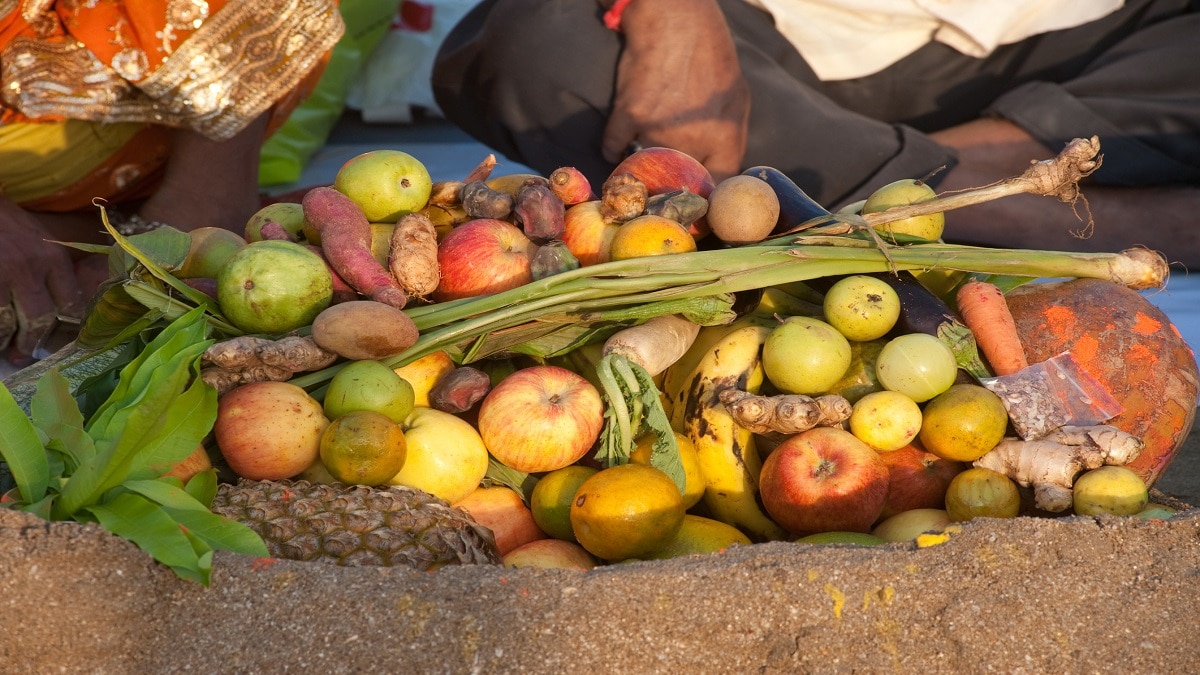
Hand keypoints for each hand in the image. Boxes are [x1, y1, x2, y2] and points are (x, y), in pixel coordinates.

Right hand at [0, 199, 86, 362]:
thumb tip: (67, 311)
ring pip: (8, 323)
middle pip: (40, 319)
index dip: (67, 328)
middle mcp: (29, 267)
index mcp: (52, 258)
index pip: (71, 304)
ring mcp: (2, 273)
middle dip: (32, 341)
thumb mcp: (41, 239)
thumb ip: (54, 271)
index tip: (61, 342)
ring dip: (6, 341)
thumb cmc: (8, 223)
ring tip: (6, 347)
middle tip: (26, 353)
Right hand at [601, 0, 749, 181]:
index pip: (717, 185)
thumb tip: (718, 174)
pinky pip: (613, 145)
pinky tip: (616, 142)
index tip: (692, 201)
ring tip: (638, 151)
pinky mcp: (630, 114)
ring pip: (643, 164)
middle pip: (676, 181)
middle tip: (659, 181)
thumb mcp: (735, 97)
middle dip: (667, 183)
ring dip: (638, 162)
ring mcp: (660, 127)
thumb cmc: (708, 54)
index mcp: (726, 134)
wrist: (674, 19)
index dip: (705, 197)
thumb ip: (728, 138)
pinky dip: (612, 146)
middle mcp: (695, 137)